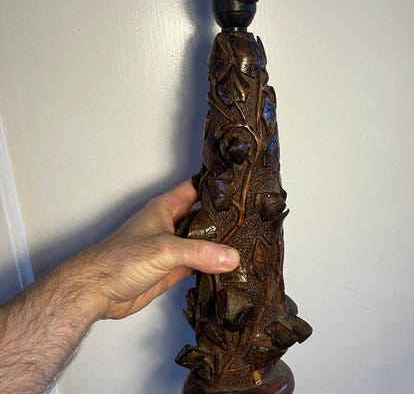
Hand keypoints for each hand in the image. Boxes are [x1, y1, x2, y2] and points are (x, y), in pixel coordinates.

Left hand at [74, 181, 239, 319]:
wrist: (97, 292)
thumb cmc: (120, 259)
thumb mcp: (164, 249)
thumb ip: (200, 253)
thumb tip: (232, 257)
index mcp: (165, 208)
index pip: (196, 189)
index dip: (216, 187)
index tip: (240, 187)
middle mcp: (170, 224)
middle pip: (202, 216)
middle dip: (223, 217)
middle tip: (250, 218)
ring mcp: (172, 248)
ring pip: (202, 241)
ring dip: (219, 244)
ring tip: (246, 242)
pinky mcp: (172, 269)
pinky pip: (198, 264)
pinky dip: (211, 266)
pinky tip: (228, 267)